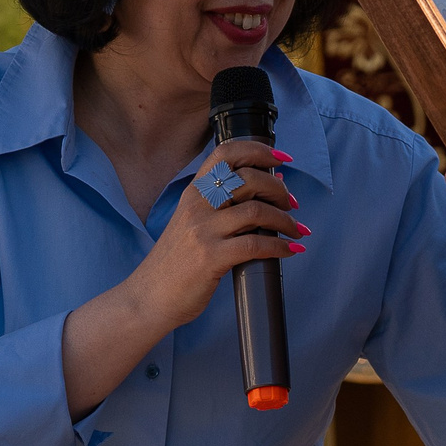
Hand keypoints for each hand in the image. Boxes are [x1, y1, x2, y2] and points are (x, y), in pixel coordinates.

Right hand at [126, 140, 305, 332]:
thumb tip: (273, 183)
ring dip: (286, 220)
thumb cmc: (177, 262)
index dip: (258, 150)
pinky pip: (255, 244)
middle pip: (248, 178)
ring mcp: (202, 230)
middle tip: (291, 204)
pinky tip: (290, 250)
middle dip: (279, 190)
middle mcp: (197, 205)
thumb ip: (226, 204)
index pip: (226, 153)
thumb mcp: (194, 223)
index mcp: (194, 192)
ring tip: (296, 230)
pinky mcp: (210, 257)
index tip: (281, 158)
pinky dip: (280, 246)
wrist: (149, 296)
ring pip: (256, 211)